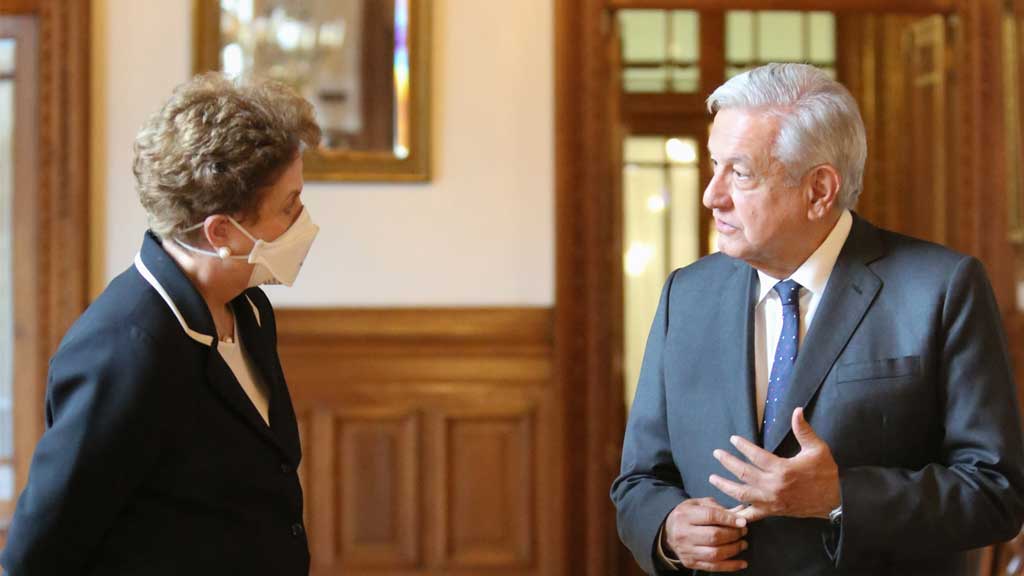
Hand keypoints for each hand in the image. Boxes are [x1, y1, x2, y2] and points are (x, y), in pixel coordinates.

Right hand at [663, 497, 748, 571]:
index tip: (742, 522)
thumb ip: (718, 507)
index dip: (729, 519)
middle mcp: (683, 533)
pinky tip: (742, 563)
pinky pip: (713, 567)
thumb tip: (741, 511)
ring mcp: (686, 550)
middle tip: (743, 532)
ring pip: (715, 553)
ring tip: (743, 544)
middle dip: (733, 534)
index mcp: (685, 515)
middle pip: (714, 536)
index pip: (710, 516)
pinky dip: (730, 566)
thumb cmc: (687, 515)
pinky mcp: (690, 562)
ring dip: (734, 549)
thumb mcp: (698, 504)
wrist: (668, 530)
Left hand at [708, 408, 839, 521]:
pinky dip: (739, 513)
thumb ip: (803, 430)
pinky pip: (752, 514)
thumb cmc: (826, 473)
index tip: (732, 440)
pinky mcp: (773, 511)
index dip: (742, 446)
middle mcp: (773, 486)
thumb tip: (797, 410)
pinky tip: (727, 510)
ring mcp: (771, 501)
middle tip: (717, 454)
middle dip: (727, 463)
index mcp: (782, 469)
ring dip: (725, 486)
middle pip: (743, 473)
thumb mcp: (817, 449)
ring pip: (742, 494)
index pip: (755, 456)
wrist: (835, 500)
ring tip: (713, 478)